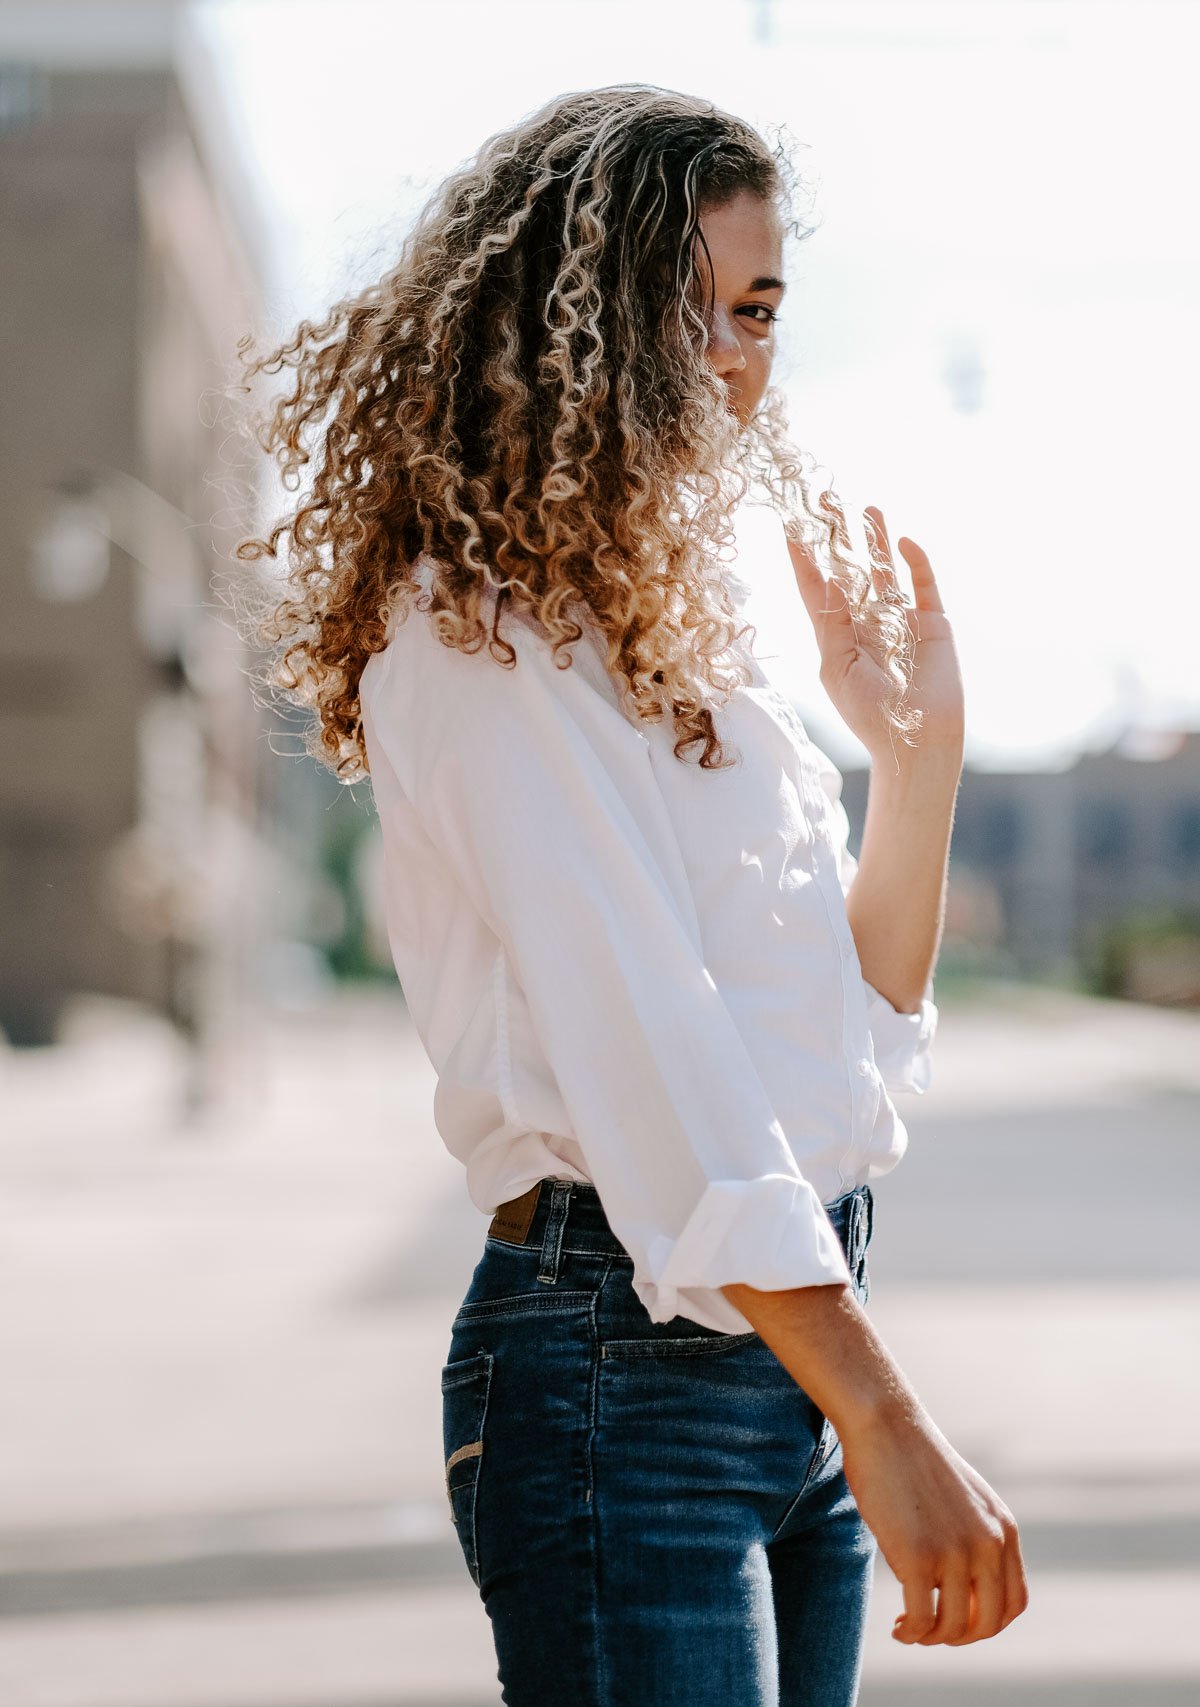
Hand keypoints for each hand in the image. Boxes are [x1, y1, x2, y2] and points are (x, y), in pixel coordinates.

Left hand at [786, 497, 964, 766]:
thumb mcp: (839, 670)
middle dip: (840, 538)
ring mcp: (901, 621)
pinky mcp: (932, 624)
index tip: (789, 528)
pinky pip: (923, 585)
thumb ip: (833, 625)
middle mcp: (867, 623)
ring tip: (868, 509)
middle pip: (850, 570)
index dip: (803, 560)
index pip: (816, 590)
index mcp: (837, 636)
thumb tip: (831, 580)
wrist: (916, 741)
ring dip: (877, 541)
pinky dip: (916, 563)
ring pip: (886, 571)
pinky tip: (904, 542)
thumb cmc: (869, 714)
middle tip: (828, 501)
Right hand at [839, 1400, 1029, 1645]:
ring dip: (932, 1638)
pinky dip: (912, 1633)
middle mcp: (988, 1544)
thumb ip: (976, 1534)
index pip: (1014, 1603)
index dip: (987, 1623)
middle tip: (933, 1632)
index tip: (959, 1621)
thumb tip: (966, 1582)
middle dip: (960, 1637)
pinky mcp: (919, 1558)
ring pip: (955, 1627)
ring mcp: (955, 1553)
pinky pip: (923, 1619)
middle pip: (989, 1622)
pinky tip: (898, 1628)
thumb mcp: (965, 1497)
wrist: (886, 1425)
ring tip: (910, 1629)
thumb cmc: (914, 1458)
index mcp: (1004, 1530)